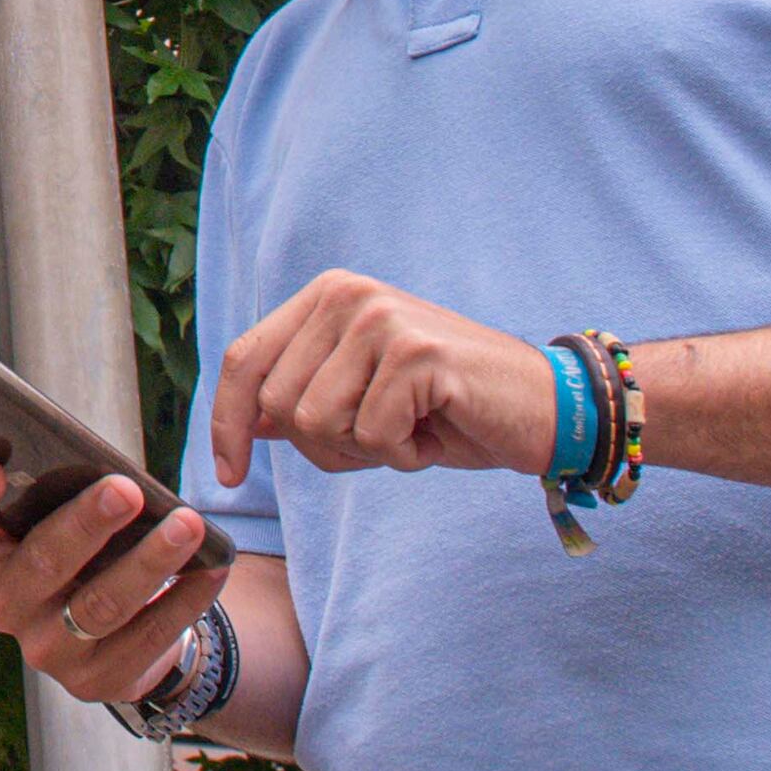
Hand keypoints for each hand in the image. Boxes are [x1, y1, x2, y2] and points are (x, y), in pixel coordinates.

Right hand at [0, 468, 227, 708]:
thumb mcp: (54, 524)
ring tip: (188, 526)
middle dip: (87, 523)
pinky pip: (147, 636)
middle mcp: (4, 605)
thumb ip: (58, 495)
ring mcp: (47, 649)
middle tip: (127, 489)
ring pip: (101, 604)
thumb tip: (109, 470)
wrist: (109, 641)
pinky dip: (185, 598)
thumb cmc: (80, 553)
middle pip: (43, 562)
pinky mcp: (95, 680)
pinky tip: (212, 568)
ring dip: (150, 562)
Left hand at [211, 269, 557, 486]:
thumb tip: (242, 422)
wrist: (545, 407)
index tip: (227, 476)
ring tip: (411, 428)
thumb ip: (303, 398)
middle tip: (384, 435)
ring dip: (365, 450)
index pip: (244, 359)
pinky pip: (371, 436)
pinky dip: (402, 454)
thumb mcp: (361, 400)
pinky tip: (436, 430)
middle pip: (278, 404)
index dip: (225, 422)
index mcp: (327, 296)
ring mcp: (381, 320)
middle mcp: (348, 295)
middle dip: (325, 445)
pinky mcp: (416, 354)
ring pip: (317, 423)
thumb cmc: (449, 408)